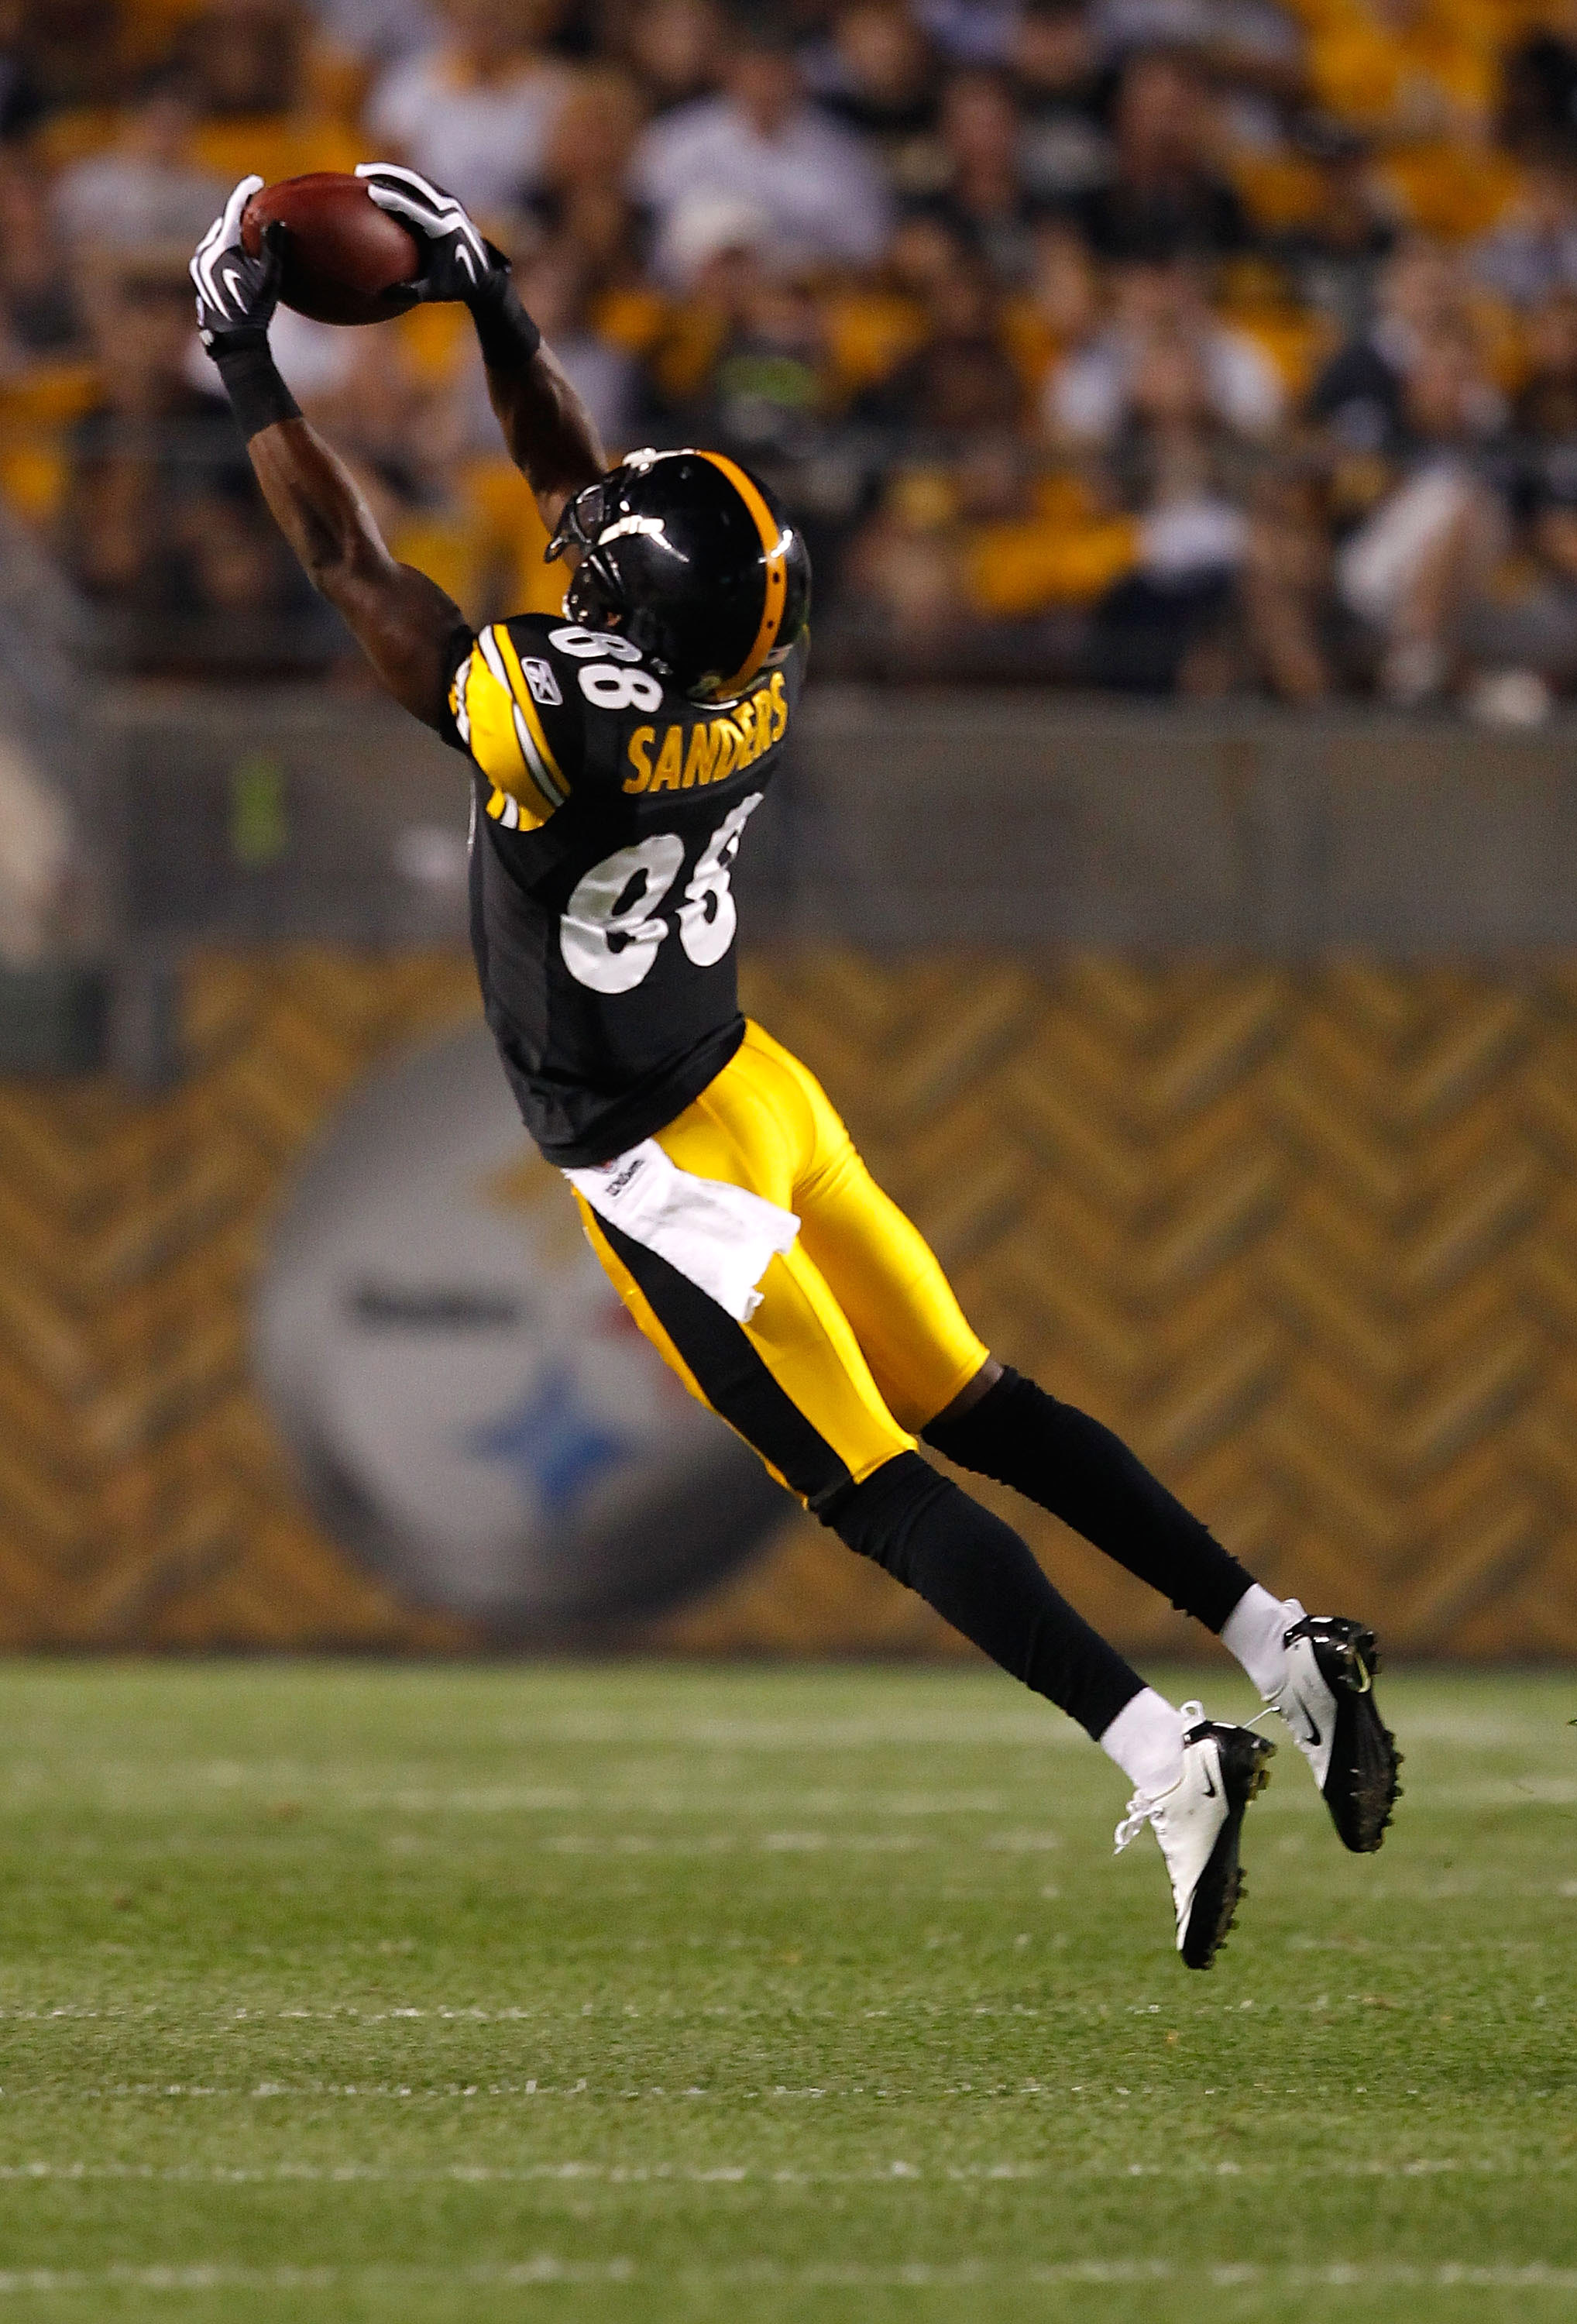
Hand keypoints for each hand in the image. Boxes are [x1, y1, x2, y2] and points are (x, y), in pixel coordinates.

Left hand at [191, 174, 282, 350]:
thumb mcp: (271, 278)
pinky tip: (236, 260)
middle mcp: (206, 249)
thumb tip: (278, 223)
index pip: (235, 208)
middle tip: (256, 211)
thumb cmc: (255, 310)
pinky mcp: (197, 275)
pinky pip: (211, 253)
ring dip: (232, 235)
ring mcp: (198, 263)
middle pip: (226, 223)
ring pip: (217, 238)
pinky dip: (224, 250)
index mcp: (224, 245)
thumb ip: (274, 247)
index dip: (246, 191)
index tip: (257, 181)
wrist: (233, 340)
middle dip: (240, 216)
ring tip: (247, 238)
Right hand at [355, 162, 506, 304]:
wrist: (486, 277)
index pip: (414, 206)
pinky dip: (402, 184)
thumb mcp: (434, 292)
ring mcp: (451, 204)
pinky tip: (383, 185)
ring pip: (418, 182)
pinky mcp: (448, 203)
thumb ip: (411, 291)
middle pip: (414, 185)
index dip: (392, 197)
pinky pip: (422, 188)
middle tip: (361, 172)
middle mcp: (449, 210)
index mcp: (445, 228)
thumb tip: (383, 293)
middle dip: (387, 175)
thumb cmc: (457, 287)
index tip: (370, 192)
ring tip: (366, 172)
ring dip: (393, 174)